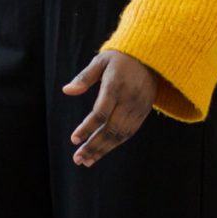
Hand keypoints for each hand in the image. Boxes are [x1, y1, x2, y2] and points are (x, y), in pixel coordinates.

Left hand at [62, 50, 158, 166]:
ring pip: (120, 135)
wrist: (150, 56)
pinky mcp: (144, 112)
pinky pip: (129, 133)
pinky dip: (115, 144)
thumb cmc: (121, 57)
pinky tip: (103, 151)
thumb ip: (84, 77)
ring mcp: (138, 107)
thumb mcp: (101, 60)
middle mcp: (128, 99)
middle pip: (110, 128)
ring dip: (103, 150)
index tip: (74, 139)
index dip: (87, 128)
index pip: (100, 112)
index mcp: (116, 85)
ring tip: (87, 161)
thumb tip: (66, 90)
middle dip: (93, 145)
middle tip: (78, 158)